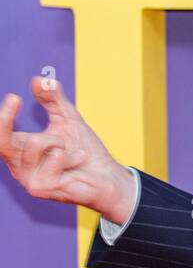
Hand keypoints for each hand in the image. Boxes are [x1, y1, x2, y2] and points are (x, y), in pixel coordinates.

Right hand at [0, 76, 136, 222]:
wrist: (108, 177)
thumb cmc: (86, 151)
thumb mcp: (68, 120)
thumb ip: (53, 101)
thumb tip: (39, 79)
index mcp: (20, 152)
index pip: (1, 134)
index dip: (3, 117)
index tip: (13, 97)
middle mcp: (18, 167)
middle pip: (2, 141)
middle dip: (4, 118)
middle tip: (14, 98)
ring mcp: (28, 179)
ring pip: (36, 142)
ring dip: (60, 141)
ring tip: (72, 152)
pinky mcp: (41, 188)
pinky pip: (55, 157)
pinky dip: (72, 155)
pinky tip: (78, 163)